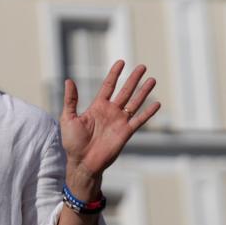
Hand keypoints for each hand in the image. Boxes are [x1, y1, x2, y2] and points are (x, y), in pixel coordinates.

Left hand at [60, 60, 160, 177]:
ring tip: (152, 80)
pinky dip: (148, 112)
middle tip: (143, 66)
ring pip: (134, 103)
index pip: (108, 86)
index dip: (115, 74)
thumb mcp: (68, 118)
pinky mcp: (126, 133)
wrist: (82, 162)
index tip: (121, 62)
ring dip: (144, 92)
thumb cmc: (72, 142)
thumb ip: (71, 100)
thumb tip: (68, 80)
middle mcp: (110, 112)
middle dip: (133, 79)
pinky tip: (157, 103)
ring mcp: (119, 122)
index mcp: (97, 106)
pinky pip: (139, 120)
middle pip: (125, 91)